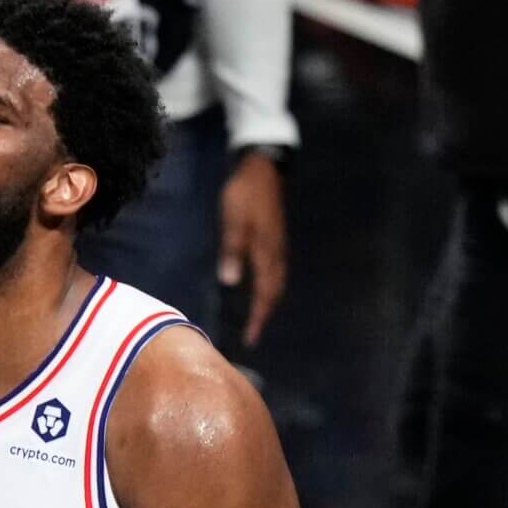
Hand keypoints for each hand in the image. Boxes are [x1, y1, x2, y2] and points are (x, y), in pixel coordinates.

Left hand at [217, 152, 287, 348]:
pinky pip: (275, 271)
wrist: (263, 169)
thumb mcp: (233, 220)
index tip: (250, 338)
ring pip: (276, 282)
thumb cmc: (243, 193)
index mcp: (266, 252)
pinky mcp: (275, 239)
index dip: (258, 317)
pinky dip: (269, 286)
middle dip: (264, 315)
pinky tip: (261, 288)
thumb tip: (229, 281)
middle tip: (252, 335)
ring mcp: (278, 245)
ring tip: (257, 318)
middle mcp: (276, 253)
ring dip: (268, 302)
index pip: (264, 293)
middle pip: (273, 292)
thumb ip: (232, 250)